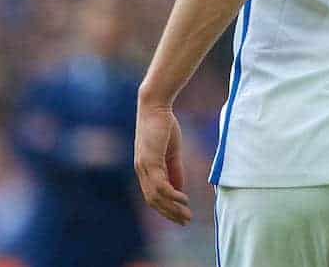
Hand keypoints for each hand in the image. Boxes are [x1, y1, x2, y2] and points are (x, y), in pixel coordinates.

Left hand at [134, 103, 191, 223]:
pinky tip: (183, 199)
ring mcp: (145, 167)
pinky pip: (160, 185)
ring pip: (156, 196)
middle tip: (185, 221)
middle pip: (153, 201)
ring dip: (172, 208)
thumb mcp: (172, 152)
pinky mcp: (150, 161)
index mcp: (145, 169)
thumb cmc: (164, 126)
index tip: (180, 216)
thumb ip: (174, 170)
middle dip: (170, 213)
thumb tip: (179, 189)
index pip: (153, 196)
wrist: (155, 107)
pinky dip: (172, 195)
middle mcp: (142, 171)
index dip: (166, 208)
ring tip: (186, 215)